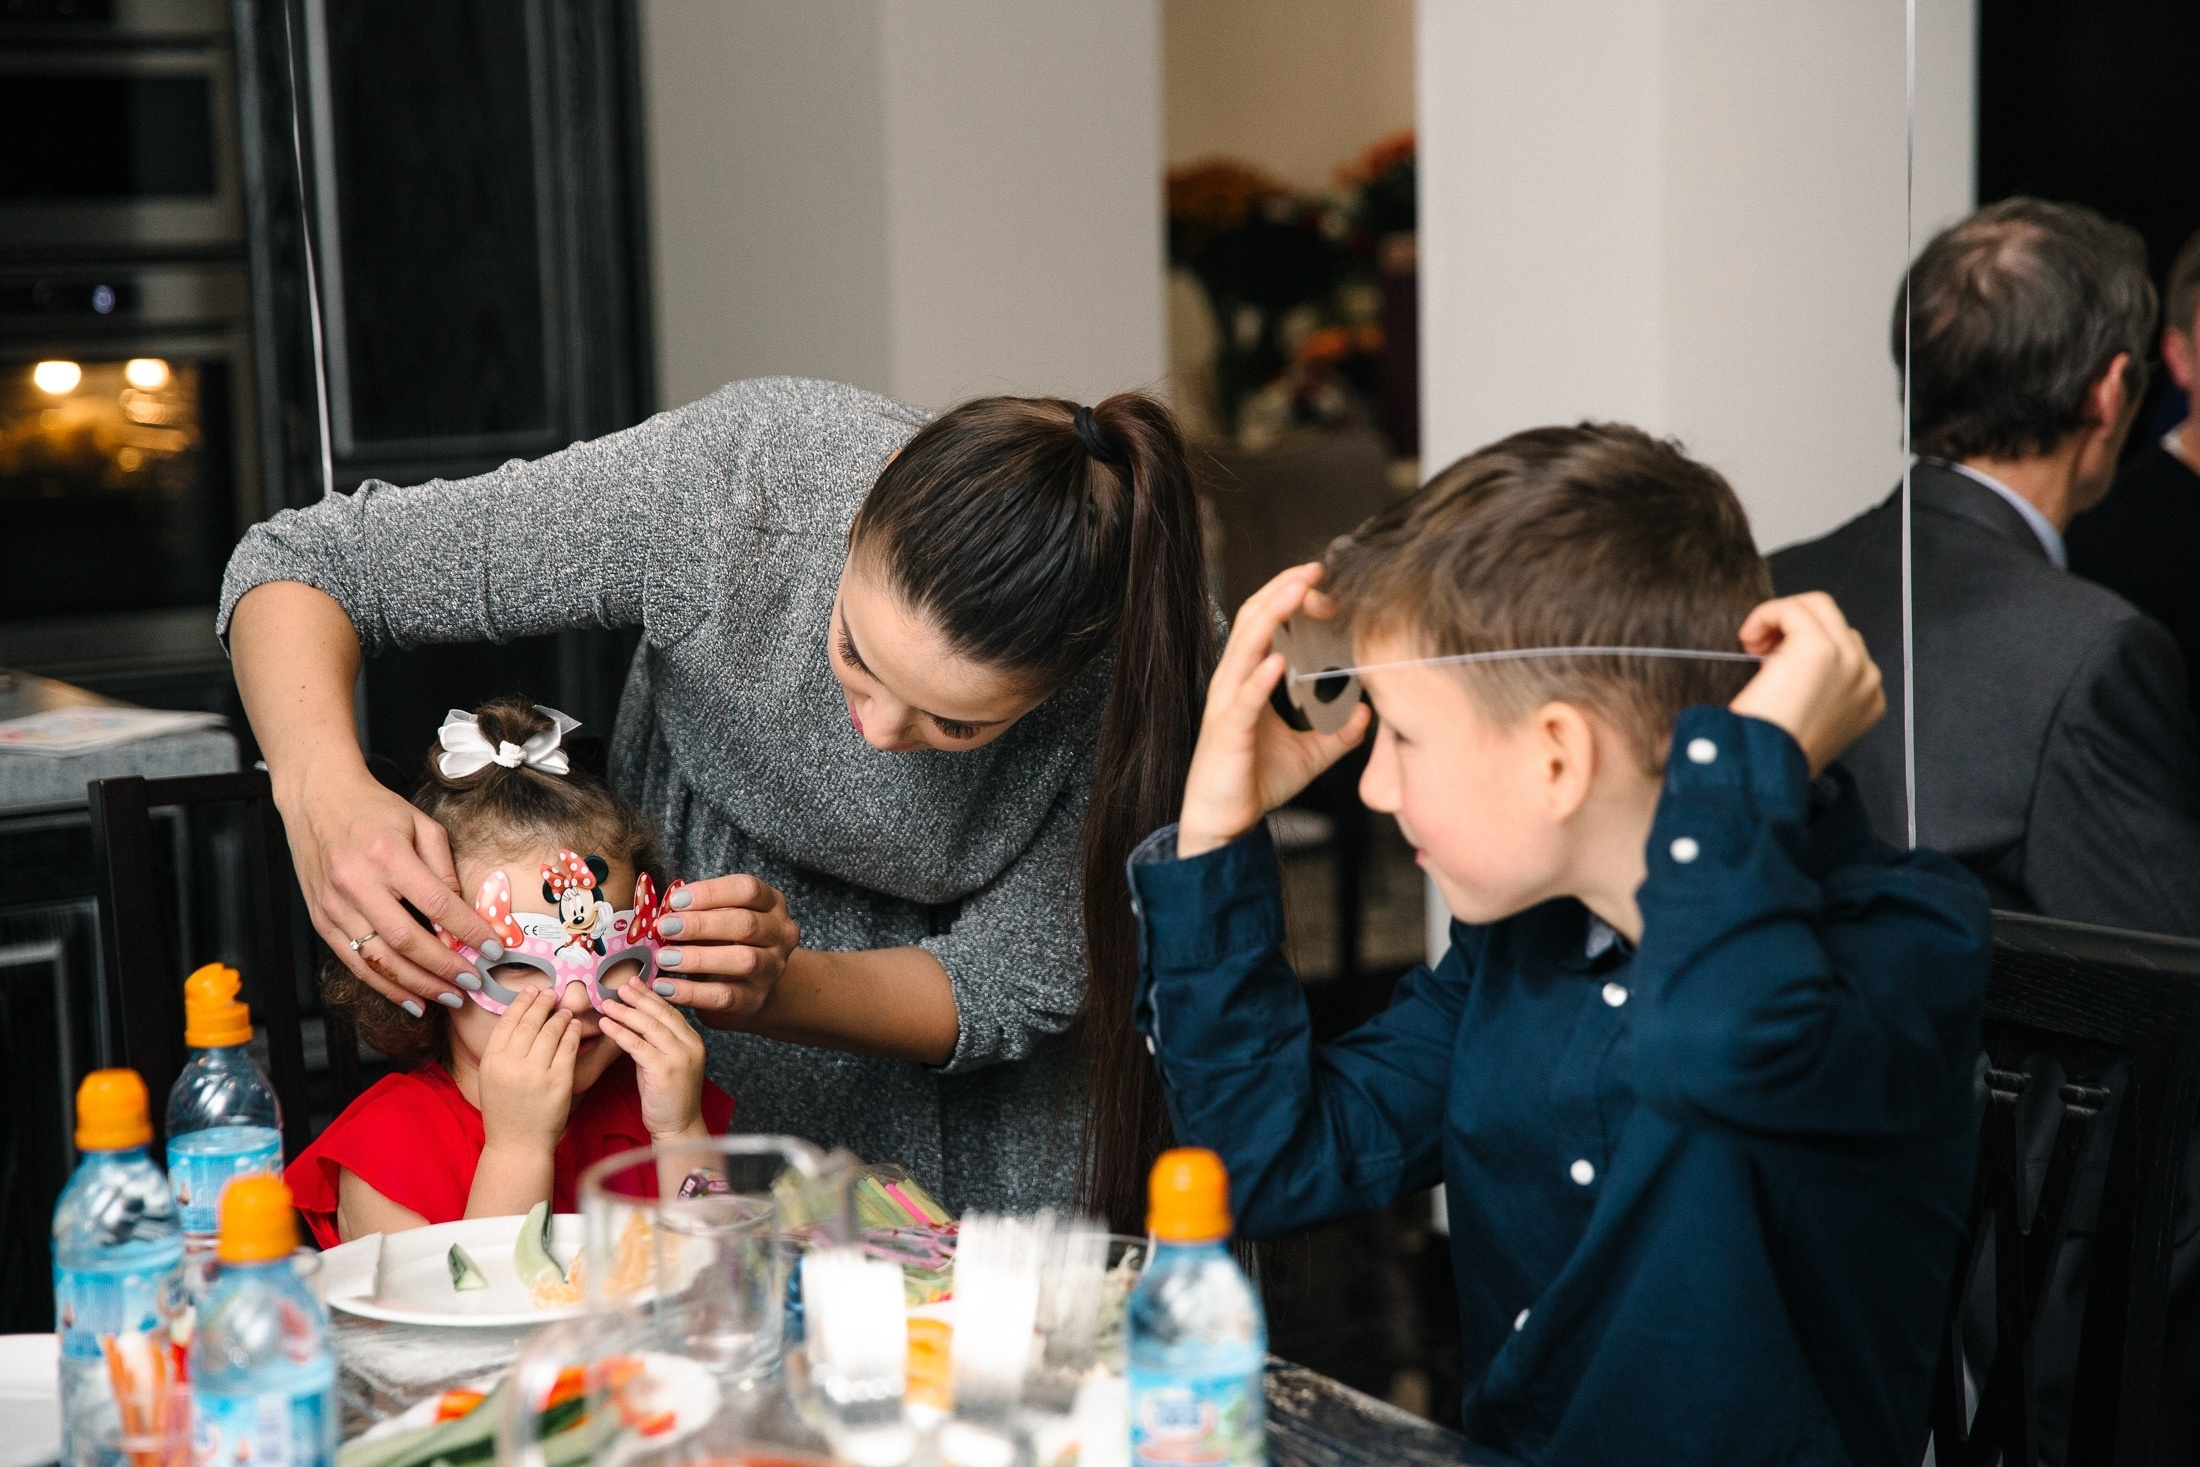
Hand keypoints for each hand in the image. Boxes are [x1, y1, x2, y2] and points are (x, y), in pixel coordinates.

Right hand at [277, 757, 492, 1011]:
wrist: (317, 799)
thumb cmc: (375, 810)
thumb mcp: (421, 824)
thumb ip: (444, 869)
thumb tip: (464, 913)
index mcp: (387, 855)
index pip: (436, 903)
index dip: (468, 931)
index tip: (493, 948)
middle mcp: (356, 883)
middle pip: (406, 940)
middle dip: (444, 968)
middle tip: (473, 983)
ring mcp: (334, 905)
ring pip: (378, 960)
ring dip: (417, 986)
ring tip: (448, 997)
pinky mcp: (321, 919)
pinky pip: (354, 962)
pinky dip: (384, 985)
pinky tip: (411, 998)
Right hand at [476, 988, 579, 1154]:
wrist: (518, 1144)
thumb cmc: (505, 1109)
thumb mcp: (491, 1076)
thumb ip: (502, 1049)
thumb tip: (520, 1015)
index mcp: (492, 1061)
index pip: (508, 1021)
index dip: (522, 1002)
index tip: (532, 990)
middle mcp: (512, 1064)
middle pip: (531, 1022)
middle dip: (543, 1003)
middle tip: (551, 993)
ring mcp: (536, 1073)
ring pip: (552, 1032)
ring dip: (561, 1016)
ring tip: (565, 1010)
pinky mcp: (559, 1081)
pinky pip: (569, 1048)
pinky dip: (573, 1032)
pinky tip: (576, 1025)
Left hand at [601, 980, 708, 1139]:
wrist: (678, 1128)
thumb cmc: (667, 1098)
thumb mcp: (664, 1063)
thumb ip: (655, 1042)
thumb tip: (633, 1019)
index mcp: (693, 1041)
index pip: (670, 1011)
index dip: (650, 995)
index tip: (633, 982)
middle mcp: (691, 1045)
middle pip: (661, 1014)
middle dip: (638, 997)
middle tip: (620, 984)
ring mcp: (680, 1057)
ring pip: (649, 1026)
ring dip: (626, 1012)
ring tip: (607, 1002)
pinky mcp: (665, 1070)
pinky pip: (638, 1045)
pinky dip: (620, 1032)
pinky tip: (606, 1024)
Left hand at [646, 874, 800, 1028]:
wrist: (747, 986)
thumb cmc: (725, 941)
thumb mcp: (718, 918)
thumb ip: (698, 911)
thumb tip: (662, 912)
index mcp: (771, 904)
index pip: (748, 890)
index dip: (711, 893)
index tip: (675, 900)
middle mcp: (780, 933)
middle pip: (746, 924)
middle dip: (701, 924)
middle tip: (665, 927)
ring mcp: (773, 968)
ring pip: (742, 960)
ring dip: (698, 958)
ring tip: (663, 958)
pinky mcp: (756, 999)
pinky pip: (725, 996)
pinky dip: (691, 992)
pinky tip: (665, 987)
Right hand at [1178, 564, 1372, 857]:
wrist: (1226, 823)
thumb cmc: (1256, 782)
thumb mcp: (1311, 754)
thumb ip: (1338, 732)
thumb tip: (1370, 714)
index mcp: (1250, 680)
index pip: (1266, 623)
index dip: (1291, 598)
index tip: (1324, 584)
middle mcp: (1234, 683)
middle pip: (1254, 620)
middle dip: (1283, 589)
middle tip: (1315, 567)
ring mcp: (1227, 704)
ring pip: (1246, 647)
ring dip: (1272, 615)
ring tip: (1297, 590)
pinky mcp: (1226, 732)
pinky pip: (1243, 699)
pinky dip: (1260, 677)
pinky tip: (1278, 660)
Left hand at [1728, 592, 1884, 774]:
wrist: (1763, 769)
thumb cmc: (1771, 754)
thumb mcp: (1806, 724)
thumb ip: (1814, 693)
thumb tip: (1786, 665)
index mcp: (1867, 700)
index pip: (1842, 649)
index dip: (1801, 648)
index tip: (1771, 667)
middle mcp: (1867, 678)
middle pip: (1833, 621)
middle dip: (1793, 627)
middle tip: (1758, 653)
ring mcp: (1849, 660)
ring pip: (1817, 606)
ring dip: (1781, 618)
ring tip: (1753, 647)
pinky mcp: (1821, 648)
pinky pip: (1793, 608)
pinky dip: (1766, 614)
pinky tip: (1749, 640)